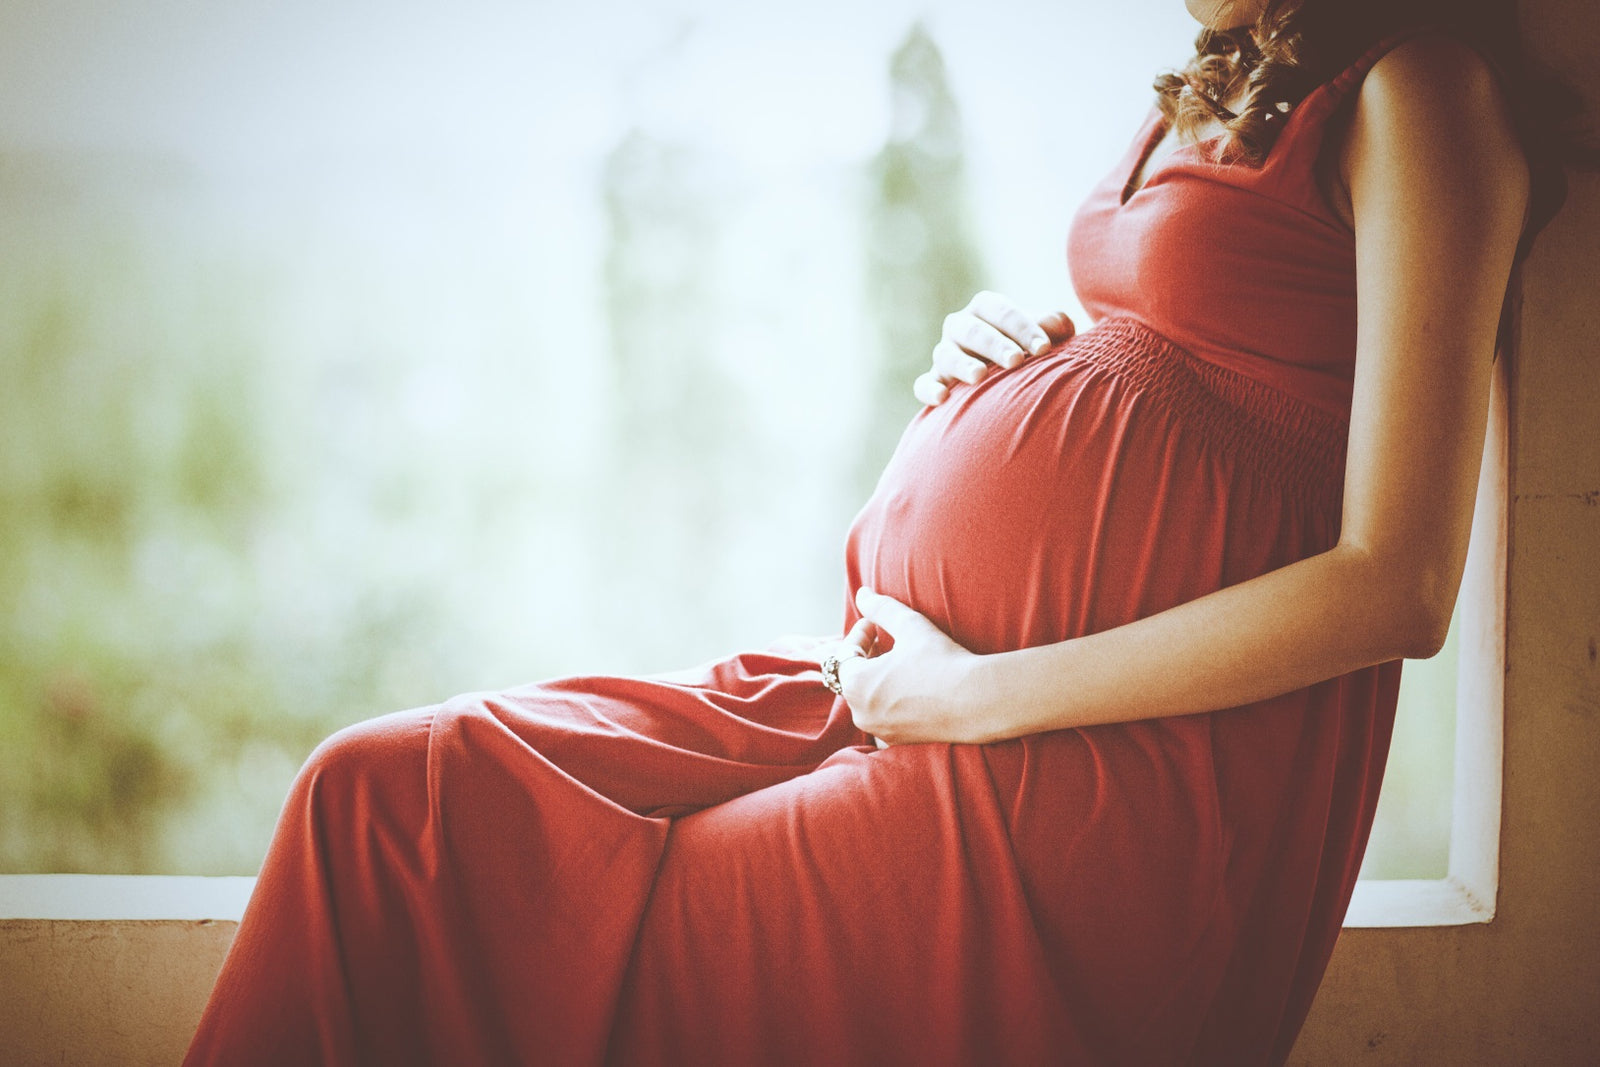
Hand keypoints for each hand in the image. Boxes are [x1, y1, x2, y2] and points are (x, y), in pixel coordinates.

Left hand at [830, 587, 991, 745]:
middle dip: (866, 656)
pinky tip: (908, 688)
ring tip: (897, 661)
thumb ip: (881, 608)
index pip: (845, 653)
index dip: (859, 633)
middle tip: (883, 639)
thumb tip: (862, 593)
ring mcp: (879, 730)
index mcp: (855, 684)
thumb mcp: (909, 625)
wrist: (977, 701)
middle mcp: (860, 712)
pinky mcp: (898, 742)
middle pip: (854, 677)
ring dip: (877, 678)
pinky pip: (884, 716)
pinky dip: (889, 701)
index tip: (874, 622)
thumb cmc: (941, 661)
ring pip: (868, 698)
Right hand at [913, 291, 1076, 405]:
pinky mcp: (935, 381)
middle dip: (994, 344)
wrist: (1006, 378)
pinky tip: (942, 398)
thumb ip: (1053, 327)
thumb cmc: (1029, 349)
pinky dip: (929, 389)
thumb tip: (1057, 326)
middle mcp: (960, 327)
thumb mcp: (1043, 336)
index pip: (1000, 311)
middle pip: (972, 330)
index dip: (1022, 327)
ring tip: (980, 376)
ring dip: (962, 364)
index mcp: (985, 308)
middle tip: (1016, 361)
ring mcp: (945, 354)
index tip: (1044, 349)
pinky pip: (923, 384)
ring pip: (946, 355)